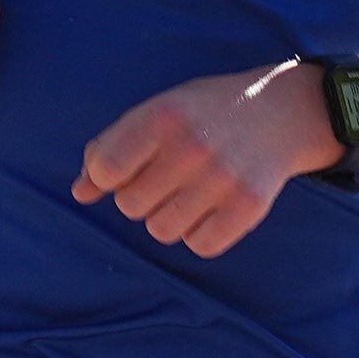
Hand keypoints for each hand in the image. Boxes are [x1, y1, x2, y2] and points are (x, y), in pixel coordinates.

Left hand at [74, 57, 333, 256]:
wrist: (279, 112)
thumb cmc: (203, 114)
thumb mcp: (156, 112)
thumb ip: (112, 148)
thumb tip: (79, 193)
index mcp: (163, 116)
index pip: (105, 169)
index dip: (107, 176)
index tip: (127, 167)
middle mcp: (192, 146)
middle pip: (130, 206)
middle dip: (141, 195)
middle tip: (168, 175)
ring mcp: (222, 178)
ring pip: (162, 230)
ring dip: (168, 217)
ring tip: (189, 191)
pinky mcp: (248, 207)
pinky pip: (200, 245)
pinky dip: (200, 234)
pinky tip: (211, 207)